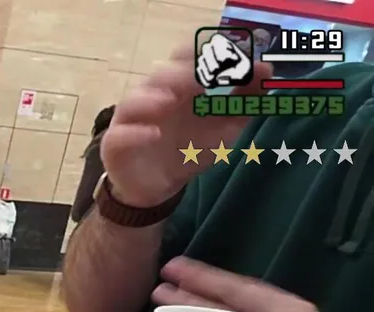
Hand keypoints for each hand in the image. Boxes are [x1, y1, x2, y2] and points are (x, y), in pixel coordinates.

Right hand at [101, 44, 270, 207]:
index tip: (224, 61)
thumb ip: (246, 98)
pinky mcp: (116, 145)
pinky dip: (135, 132)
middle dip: (181, 75)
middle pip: (160, 76)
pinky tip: (153, 134)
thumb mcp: (226, 125)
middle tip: (202, 79)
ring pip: (134, 101)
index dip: (200, 54)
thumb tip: (266, 68)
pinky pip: (120, 134)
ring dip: (151, 98)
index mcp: (178, 87)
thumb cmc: (189, 149)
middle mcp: (151, 98)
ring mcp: (131, 121)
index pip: (183, 58)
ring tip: (170, 101)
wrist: (159, 187)